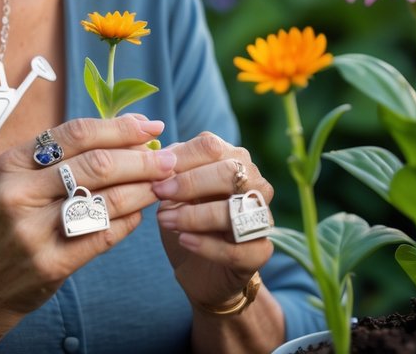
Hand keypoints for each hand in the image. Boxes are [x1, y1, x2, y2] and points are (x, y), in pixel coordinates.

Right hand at [0, 114, 175, 338]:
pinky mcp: (50, 264)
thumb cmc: (6, 225)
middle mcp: (19, 193)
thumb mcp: (17, 182)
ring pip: (107, 199)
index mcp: (12, 164)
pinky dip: (130, 219)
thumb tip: (127, 133)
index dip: (119, 126)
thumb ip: (60, 160)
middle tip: (169, 156)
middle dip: (142, 157)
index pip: (76, 133)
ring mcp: (33, 231)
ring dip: (144, 188)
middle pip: (97, 164)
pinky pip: (105, 234)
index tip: (149, 124)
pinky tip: (141, 212)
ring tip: (164, 183)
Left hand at [153, 133, 273, 309]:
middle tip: (159, 194)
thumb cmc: (186, 218)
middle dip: (189, 183)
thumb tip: (155, 154)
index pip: (211, 146)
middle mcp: (255, 184)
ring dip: (194, 215)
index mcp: (235, 160)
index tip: (153, 172)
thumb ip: (169, 169)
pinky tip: (185, 240)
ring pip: (235, 211)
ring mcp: (262, 218)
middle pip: (229, 172)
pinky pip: (239, 249)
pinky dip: (208, 246)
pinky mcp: (259, 253)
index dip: (180, 158)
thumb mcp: (174, 190)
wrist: (199, 269)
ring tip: (164, 221)